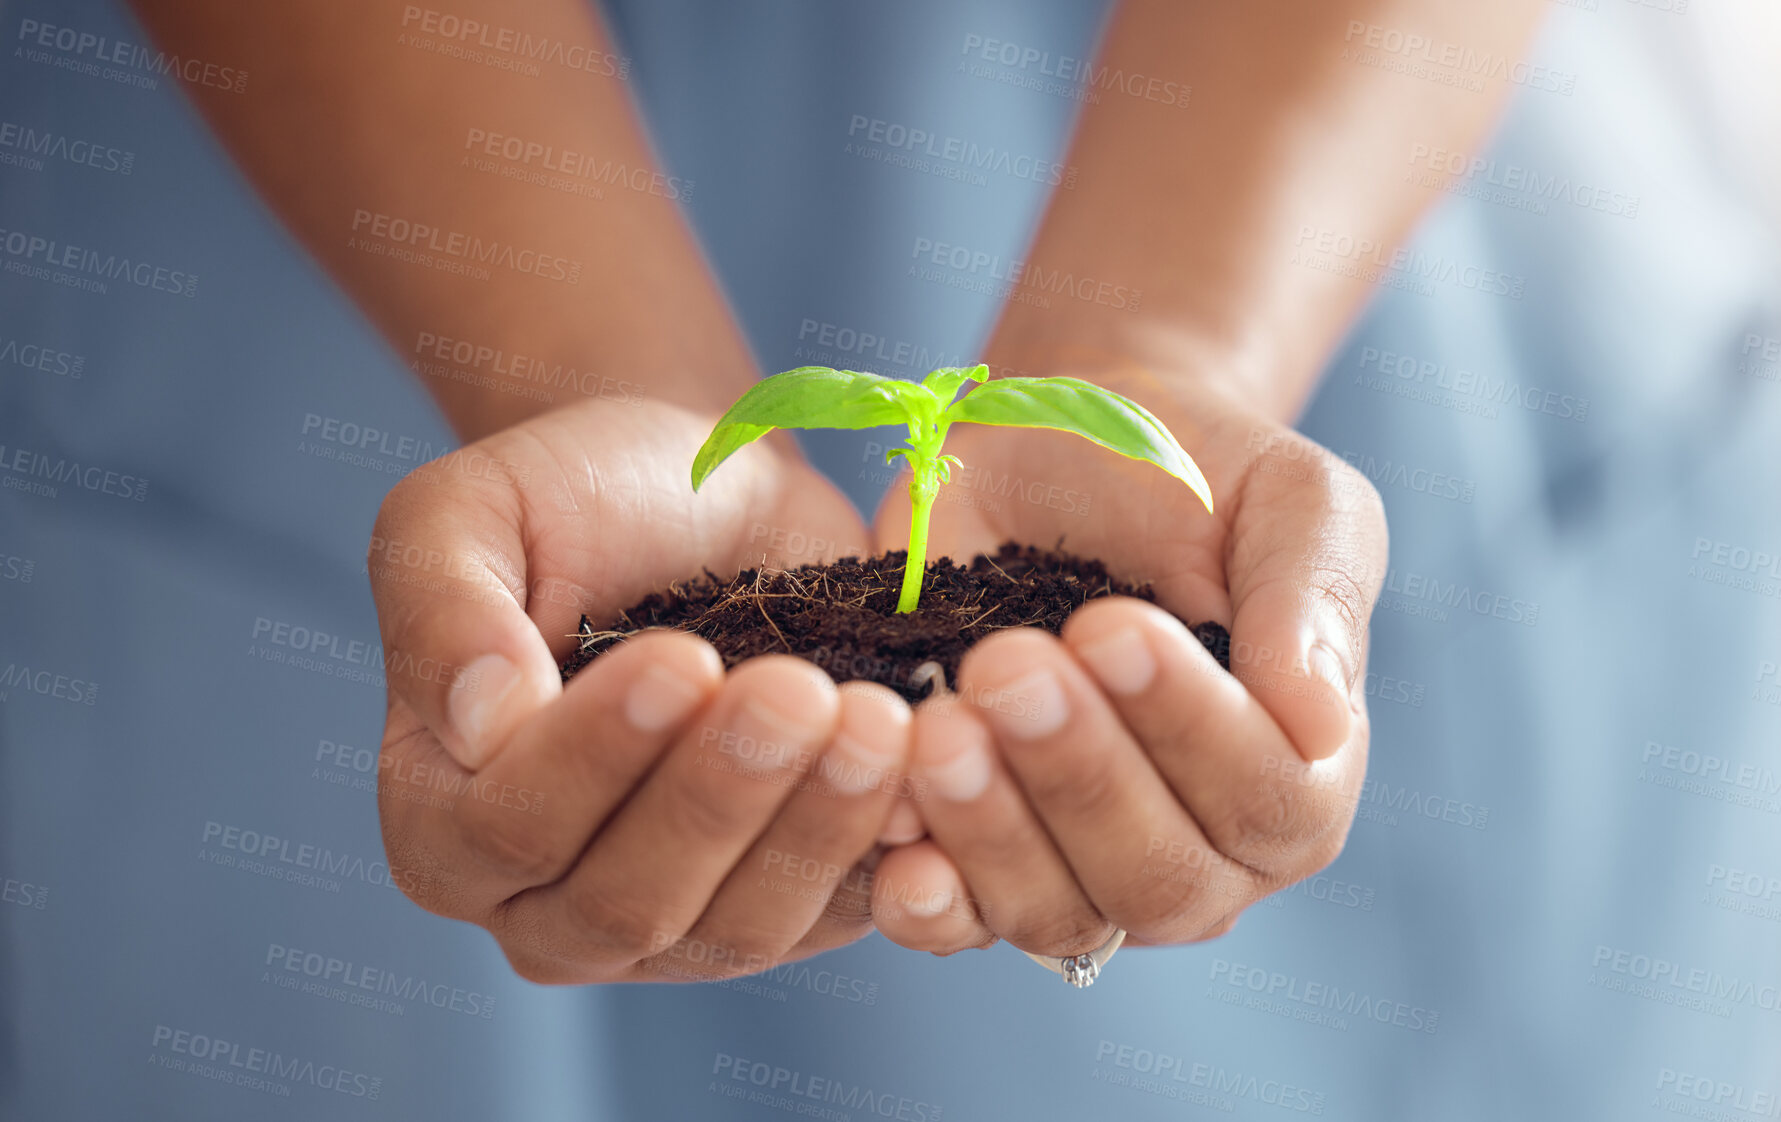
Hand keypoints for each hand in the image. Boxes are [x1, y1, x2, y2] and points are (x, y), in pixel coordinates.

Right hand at [371, 397, 914, 982]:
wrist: (709, 500)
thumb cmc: (577, 501)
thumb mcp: (474, 512)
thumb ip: (443, 608)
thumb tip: (478, 722)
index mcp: (443, 819)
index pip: (511, 825)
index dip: (595, 755)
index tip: (682, 658)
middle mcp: (547, 902)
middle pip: (628, 900)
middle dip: (719, 797)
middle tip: (801, 694)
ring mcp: (674, 926)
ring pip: (740, 927)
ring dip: (813, 827)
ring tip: (875, 719)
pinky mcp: (791, 911)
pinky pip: (841, 916)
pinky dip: (887, 853)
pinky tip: (924, 769)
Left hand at [865, 363, 1387, 956]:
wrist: (1058, 450)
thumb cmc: (1192, 476)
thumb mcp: (1287, 498)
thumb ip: (1311, 597)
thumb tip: (1321, 720)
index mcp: (1299, 775)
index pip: (1268, 802)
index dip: (1189, 727)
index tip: (1109, 625)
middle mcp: (1202, 850)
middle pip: (1157, 878)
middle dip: (1078, 776)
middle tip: (1006, 666)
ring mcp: (1084, 869)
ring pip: (1053, 913)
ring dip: (991, 830)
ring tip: (940, 725)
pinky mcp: (978, 859)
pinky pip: (952, 918)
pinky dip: (920, 888)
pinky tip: (889, 825)